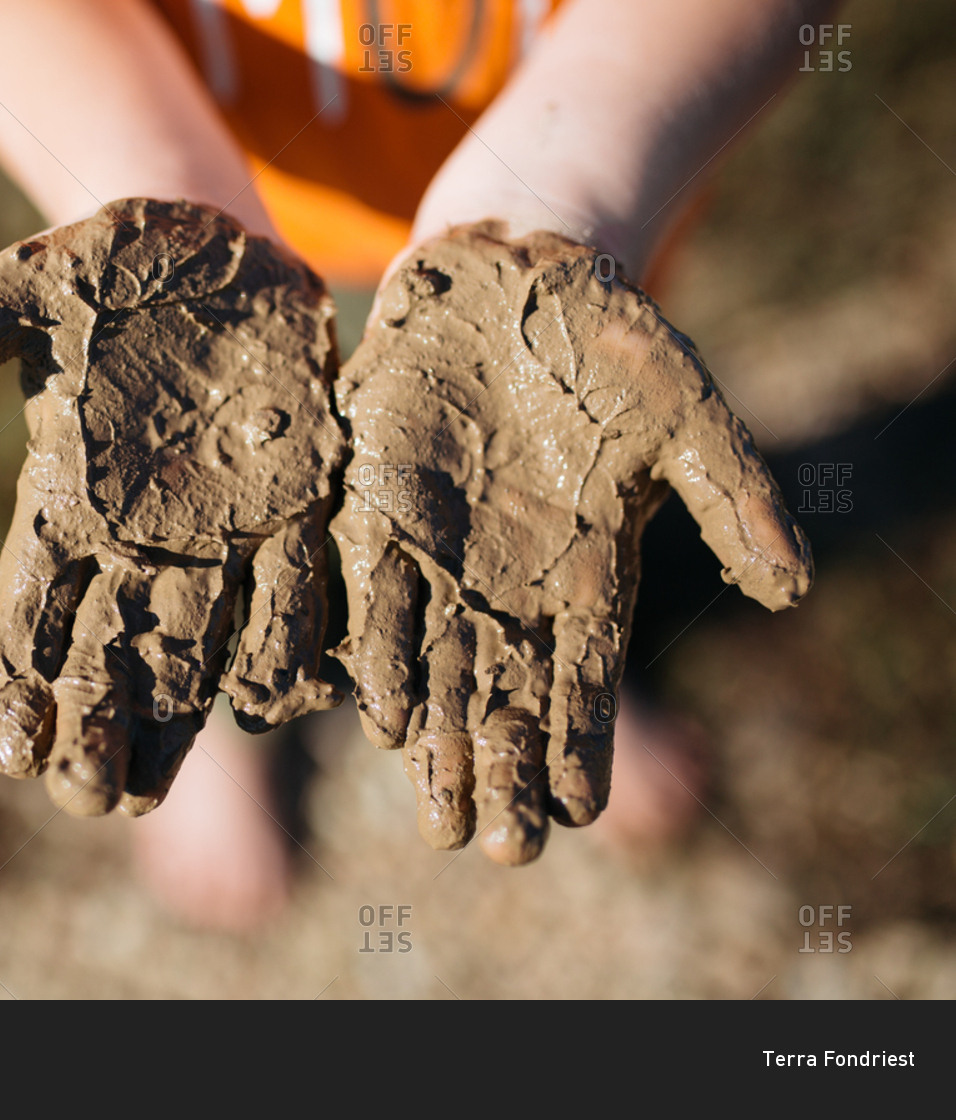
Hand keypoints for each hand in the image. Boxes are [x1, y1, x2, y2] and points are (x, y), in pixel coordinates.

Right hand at [0, 198, 343, 816]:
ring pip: (194, 646)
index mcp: (63, 496)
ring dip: (178, 719)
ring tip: (159, 787)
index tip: (10, 755)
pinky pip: (290, 591)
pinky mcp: (292, 509)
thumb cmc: (111, 267)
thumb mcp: (27, 290)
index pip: (30, 610)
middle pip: (110, 651)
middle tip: (91, 800)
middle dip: (98, 726)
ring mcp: (218, 532)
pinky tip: (281, 701)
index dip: (20, 682)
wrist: (221, 250)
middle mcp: (136, 536)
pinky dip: (284, 644)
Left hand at [331, 222, 811, 863]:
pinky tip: (368, 709)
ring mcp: (431, 553)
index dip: (579, 744)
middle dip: (498, 771)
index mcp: (583, 572)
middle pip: (500, 696)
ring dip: (430, 740)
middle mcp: (503, 583)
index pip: (583, 678)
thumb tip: (793, 589)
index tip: (576, 813)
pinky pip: (361, 594)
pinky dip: (365, 649)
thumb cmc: (607, 343)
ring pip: (428, 666)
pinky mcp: (368, 513)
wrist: (504, 275)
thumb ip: (732, 496)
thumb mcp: (684, 409)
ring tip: (434, 813)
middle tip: (495, 847)